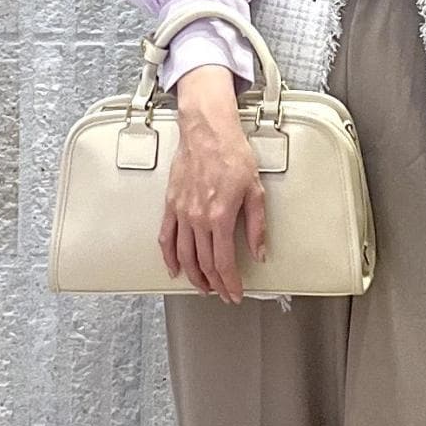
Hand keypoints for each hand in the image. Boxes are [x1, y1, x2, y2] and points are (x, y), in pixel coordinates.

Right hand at [159, 71, 267, 302]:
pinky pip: (166, 237)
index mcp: (220, 217)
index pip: (223, 262)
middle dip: (214, 284)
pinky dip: (168, 257)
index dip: (229, 283)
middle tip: (222, 293)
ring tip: (203, 287)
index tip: (234, 292)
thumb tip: (259, 251)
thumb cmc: (231, 154)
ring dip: (193, 277)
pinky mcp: (171, 205)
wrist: (207, 132)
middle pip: (203, 263)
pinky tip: (174, 268)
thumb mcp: (255, 190)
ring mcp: (181, 213)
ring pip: (183, 256)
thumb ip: (256, 226)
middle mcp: (198, 218)